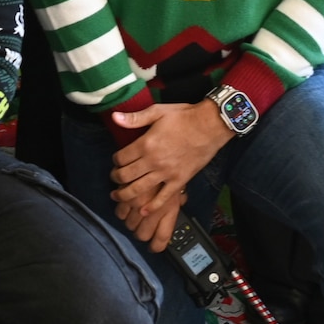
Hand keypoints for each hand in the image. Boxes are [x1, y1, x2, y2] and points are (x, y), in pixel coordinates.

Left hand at [107, 99, 232, 250]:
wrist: (210, 126)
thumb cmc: (184, 117)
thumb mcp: (157, 112)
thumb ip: (134, 118)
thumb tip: (114, 117)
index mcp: (145, 144)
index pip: (120, 158)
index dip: (115, 160)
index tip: (116, 161)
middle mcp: (153, 161)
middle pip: (126, 176)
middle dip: (115, 178)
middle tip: (114, 178)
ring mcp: (166, 173)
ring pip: (139, 189)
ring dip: (125, 195)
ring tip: (118, 196)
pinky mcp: (179, 180)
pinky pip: (163, 198)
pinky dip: (152, 206)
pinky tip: (143, 211)